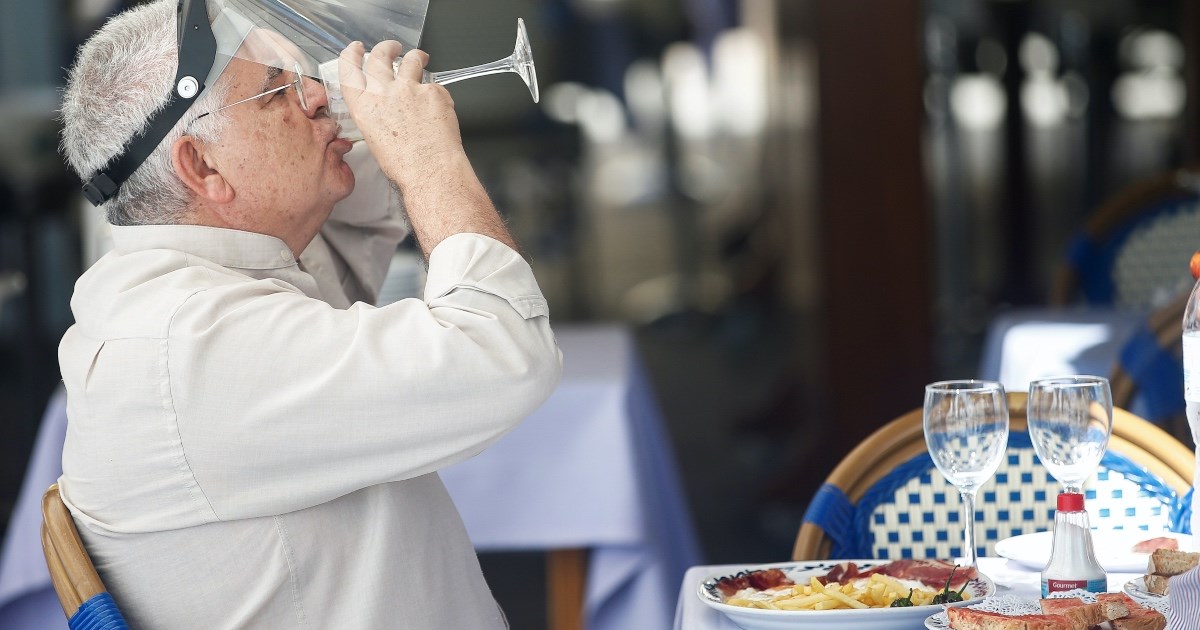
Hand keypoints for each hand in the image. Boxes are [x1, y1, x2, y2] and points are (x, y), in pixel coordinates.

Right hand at [337, 41, 465, 188]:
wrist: (430, 170)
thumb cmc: (404, 165)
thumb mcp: (375, 139)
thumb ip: (376, 115)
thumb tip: (387, 109)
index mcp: (363, 106)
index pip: (349, 69)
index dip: (352, 55)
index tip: (356, 49)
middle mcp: (383, 92)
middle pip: (380, 56)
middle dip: (387, 48)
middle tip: (394, 48)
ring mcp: (409, 88)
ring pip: (411, 60)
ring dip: (415, 57)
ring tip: (420, 58)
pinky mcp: (433, 91)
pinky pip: (434, 85)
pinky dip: (435, 92)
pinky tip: (438, 106)